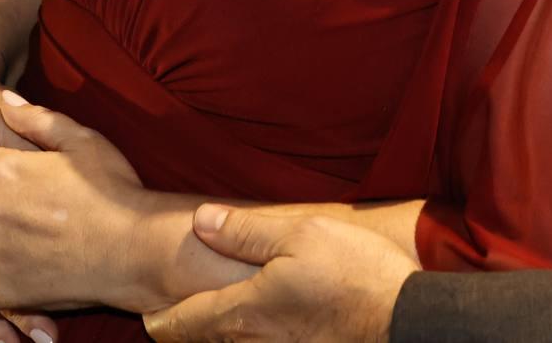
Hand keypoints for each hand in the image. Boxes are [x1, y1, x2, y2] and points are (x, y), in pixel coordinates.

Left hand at [142, 204, 418, 342]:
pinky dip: (247, 339)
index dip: (160, 317)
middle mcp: (251, 342)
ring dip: (214, 336)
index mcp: (242, 310)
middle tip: (168, 318)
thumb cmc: (354, 273)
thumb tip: (199, 220)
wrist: (403, 319)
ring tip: (210, 321)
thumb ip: (245, 231)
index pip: (180, 323)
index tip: (149, 312)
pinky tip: (259, 325)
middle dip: (182, 330)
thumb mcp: (300, 234)